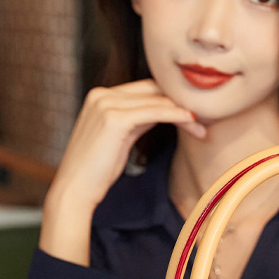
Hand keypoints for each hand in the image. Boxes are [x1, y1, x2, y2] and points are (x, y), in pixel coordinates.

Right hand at [40, 80, 205, 264]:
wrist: (75, 190)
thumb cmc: (96, 171)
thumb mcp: (119, 138)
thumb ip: (137, 120)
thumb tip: (163, 112)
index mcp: (100, 96)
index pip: (145, 88)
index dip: (170, 99)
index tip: (192, 114)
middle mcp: (102, 95)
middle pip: (153, 90)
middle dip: (180, 102)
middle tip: (203, 119)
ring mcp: (106, 104)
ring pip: (157, 100)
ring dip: (184, 112)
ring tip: (201, 127)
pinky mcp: (115, 118)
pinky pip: (155, 111)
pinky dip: (176, 115)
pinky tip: (191, 122)